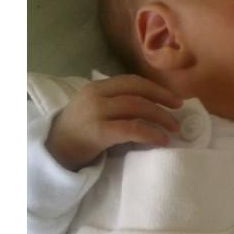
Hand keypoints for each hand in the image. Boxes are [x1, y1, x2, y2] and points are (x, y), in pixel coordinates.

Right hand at [45, 75, 183, 170]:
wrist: (54, 152)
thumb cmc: (80, 132)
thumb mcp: (96, 109)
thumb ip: (118, 104)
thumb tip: (156, 107)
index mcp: (97, 87)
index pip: (132, 81)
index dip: (156, 89)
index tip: (174, 99)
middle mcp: (96, 95)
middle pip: (137, 93)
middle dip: (162, 101)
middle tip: (179, 113)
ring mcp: (96, 112)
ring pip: (136, 108)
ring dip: (161, 117)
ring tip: (174, 129)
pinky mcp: (98, 132)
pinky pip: (131, 129)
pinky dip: (151, 133)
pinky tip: (162, 140)